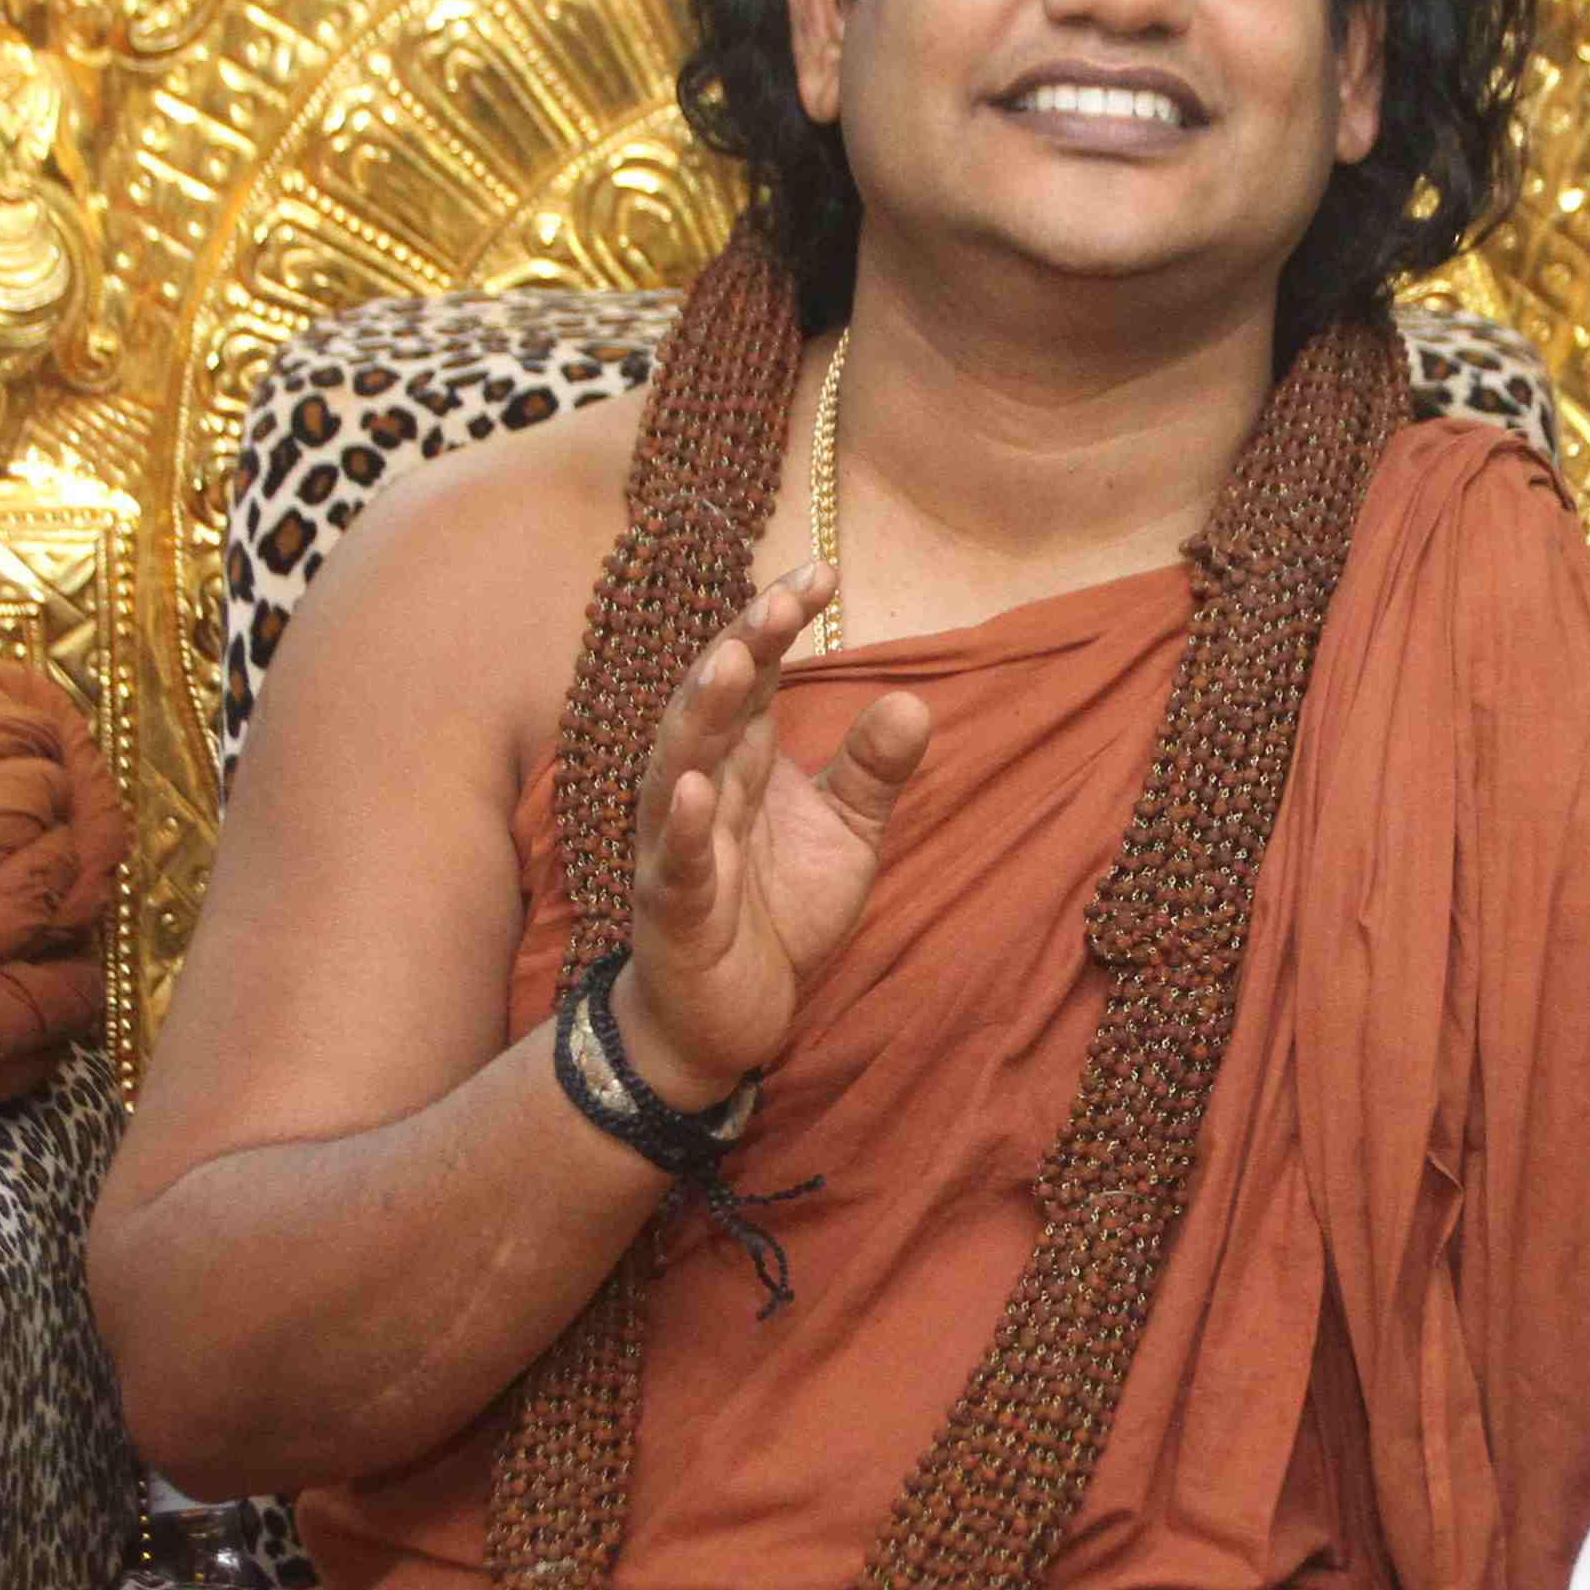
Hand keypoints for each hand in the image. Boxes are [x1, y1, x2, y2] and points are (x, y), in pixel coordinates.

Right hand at [617, 563, 928, 1102]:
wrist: (730, 1019)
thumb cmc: (779, 912)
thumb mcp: (846, 835)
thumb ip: (874, 772)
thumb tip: (914, 702)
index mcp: (743, 761)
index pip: (757, 675)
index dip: (778, 622)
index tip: (822, 571)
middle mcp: (702, 788)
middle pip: (715, 704)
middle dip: (744, 646)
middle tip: (783, 598)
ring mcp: (679, 847)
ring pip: (680, 767)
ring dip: (703, 713)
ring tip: (733, 660)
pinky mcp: (676, 912)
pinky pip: (678, 865)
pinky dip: (685, 829)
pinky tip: (697, 791)